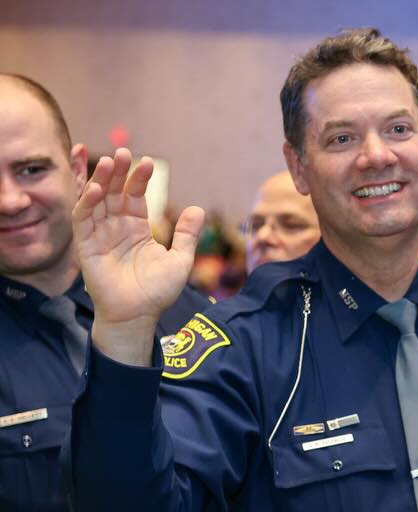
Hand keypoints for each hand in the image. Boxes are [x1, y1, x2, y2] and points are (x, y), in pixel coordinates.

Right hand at [72, 148, 203, 363]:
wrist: (138, 315)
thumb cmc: (157, 291)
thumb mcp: (180, 260)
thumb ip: (186, 235)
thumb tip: (197, 209)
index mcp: (137, 228)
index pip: (135, 196)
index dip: (140, 179)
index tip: (148, 162)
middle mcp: (116, 227)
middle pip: (114, 192)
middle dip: (118, 172)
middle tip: (124, 152)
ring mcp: (100, 235)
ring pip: (97, 200)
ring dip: (102, 180)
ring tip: (110, 161)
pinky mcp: (86, 246)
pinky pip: (84, 219)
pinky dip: (88, 203)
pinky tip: (97, 189)